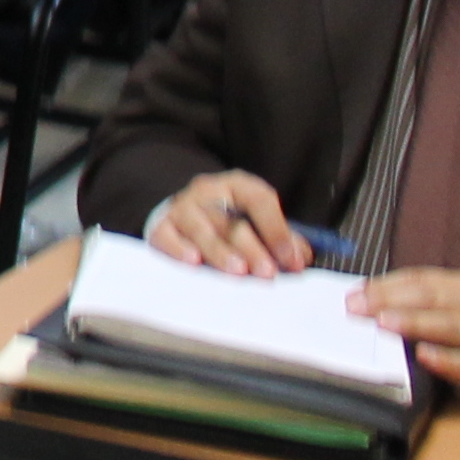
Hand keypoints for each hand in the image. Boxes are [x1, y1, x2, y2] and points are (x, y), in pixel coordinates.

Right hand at [146, 171, 307, 275]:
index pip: (259, 200)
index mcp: (237, 186)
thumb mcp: (256, 219)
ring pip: (201, 229)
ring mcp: (182, 207)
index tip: (291, 259)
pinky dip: (179, 249)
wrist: (183, 210)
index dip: (277, 230)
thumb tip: (298, 258)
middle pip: (231, 221)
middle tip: (267, 273)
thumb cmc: (227, 220)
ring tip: (237, 271)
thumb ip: (280, 237)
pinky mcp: (161, 225)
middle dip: (252, 248)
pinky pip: (167, 236)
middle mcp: (207, 192)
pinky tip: (193, 262)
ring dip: (221, 252)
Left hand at [352, 269, 459, 408]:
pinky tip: (426, 357)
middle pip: (431, 298)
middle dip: (390, 300)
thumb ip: (440, 304)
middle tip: (355, 306)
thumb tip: (385, 305)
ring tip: (384, 322)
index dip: (387, 284)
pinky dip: (450, 359)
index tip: (355, 291)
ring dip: (415, 322)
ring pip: (450, 325)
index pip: (422, 279)